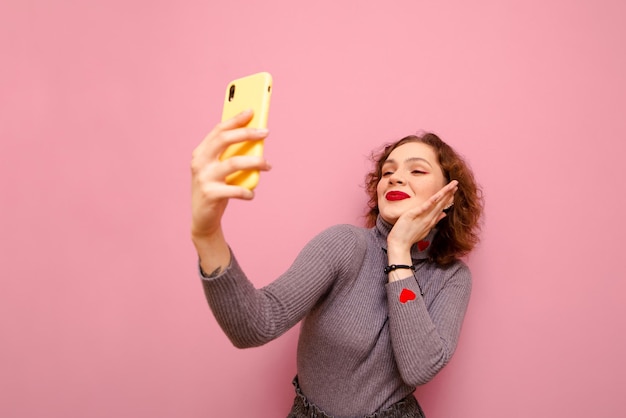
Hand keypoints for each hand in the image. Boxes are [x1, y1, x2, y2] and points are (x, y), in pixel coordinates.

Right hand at [190, 109, 270, 238]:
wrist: (203, 219)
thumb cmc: (216, 189)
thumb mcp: (220, 169)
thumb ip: (231, 155)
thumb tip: (256, 138)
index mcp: (201, 153)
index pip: (219, 130)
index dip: (235, 119)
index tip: (252, 111)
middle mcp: (199, 162)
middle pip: (224, 140)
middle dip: (247, 133)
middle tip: (266, 133)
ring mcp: (204, 178)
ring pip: (234, 163)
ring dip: (255, 162)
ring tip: (268, 165)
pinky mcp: (210, 194)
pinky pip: (235, 189)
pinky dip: (248, 191)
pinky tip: (252, 194)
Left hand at [387, 180, 457, 254]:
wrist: (399, 245)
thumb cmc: (409, 237)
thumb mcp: (424, 229)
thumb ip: (434, 221)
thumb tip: (443, 214)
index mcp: (430, 221)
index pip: (441, 207)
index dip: (448, 198)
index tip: (453, 191)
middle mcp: (429, 219)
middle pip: (441, 203)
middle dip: (449, 193)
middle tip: (456, 183)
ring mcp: (423, 217)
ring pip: (436, 203)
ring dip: (445, 193)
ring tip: (452, 185)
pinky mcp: (414, 215)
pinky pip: (425, 207)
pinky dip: (432, 201)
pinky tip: (438, 195)